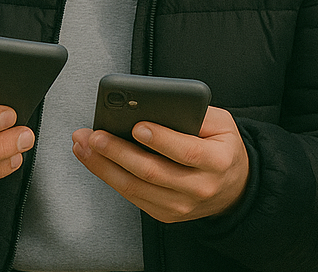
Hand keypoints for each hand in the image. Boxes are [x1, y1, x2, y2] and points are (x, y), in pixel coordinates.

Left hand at [70, 106, 248, 222]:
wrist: (233, 188)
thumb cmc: (222, 148)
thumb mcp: (222, 124)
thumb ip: (197, 113)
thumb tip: (160, 104)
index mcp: (216, 161)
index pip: (186, 151)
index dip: (161, 139)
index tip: (137, 126)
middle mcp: (198, 187)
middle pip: (152, 172)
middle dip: (118, 152)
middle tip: (95, 135)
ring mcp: (179, 205)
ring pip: (136, 188)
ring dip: (104, 166)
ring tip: (84, 145)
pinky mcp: (164, 214)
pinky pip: (132, 196)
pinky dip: (109, 177)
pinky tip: (94, 160)